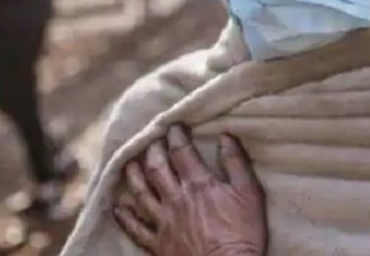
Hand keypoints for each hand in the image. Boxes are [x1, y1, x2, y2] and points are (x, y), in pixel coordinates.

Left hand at [113, 125, 266, 255]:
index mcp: (199, 185)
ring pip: (140, 193)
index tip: (174, 126)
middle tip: (152, 141)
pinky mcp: (157, 244)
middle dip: (152, 150)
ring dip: (133, 175)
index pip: (181, 152)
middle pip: (156, 168)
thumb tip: (226, 137)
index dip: (176, 136)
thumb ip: (237, 163)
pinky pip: (135, 228)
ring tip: (130, 163)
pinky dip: (125, 217)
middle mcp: (176, 199)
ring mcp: (164, 222)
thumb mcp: (250, 194)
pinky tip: (118, 207)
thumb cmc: (243, 235)